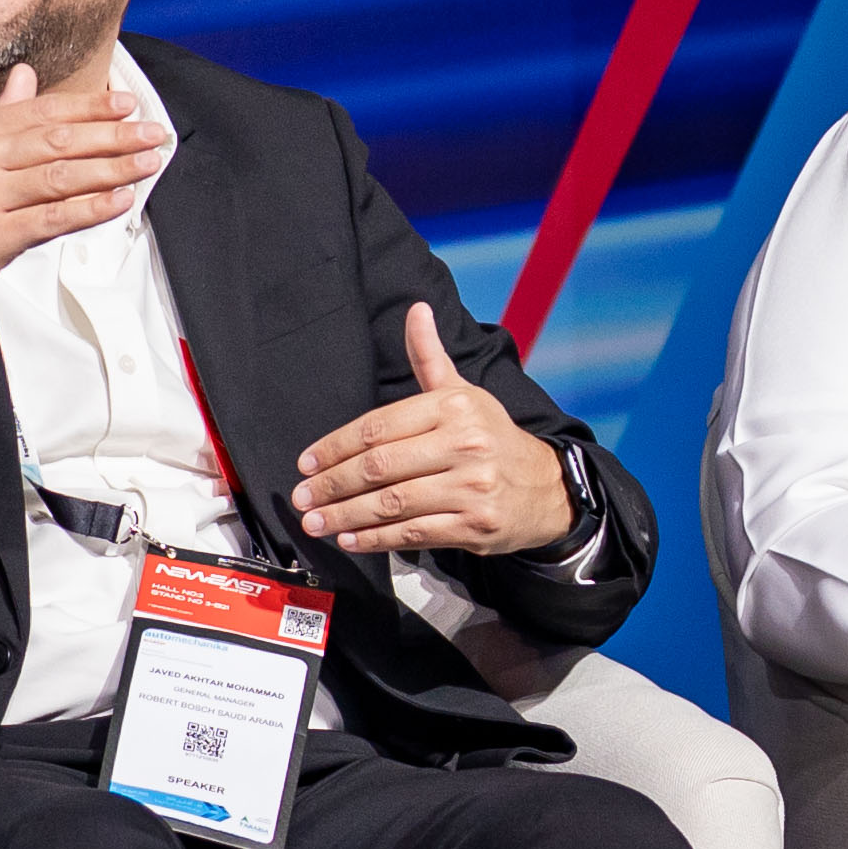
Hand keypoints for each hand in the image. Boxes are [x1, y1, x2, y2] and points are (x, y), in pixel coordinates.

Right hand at [0, 73, 167, 354]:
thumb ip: (1, 116)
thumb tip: (25, 74)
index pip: (43, 111)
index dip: (90, 106)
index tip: (128, 104)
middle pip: (58, 140)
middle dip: (113, 135)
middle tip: (153, 133)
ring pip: (61, 176)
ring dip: (112, 168)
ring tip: (147, 163)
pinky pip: (52, 218)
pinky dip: (90, 208)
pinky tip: (119, 201)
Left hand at [294, 303, 583, 555]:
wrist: (546, 488)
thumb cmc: (491, 437)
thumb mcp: (463, 393)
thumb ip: (430, 356)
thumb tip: (416, 309)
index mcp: (453, 406)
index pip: (379, 426)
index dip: (336, 445)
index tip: (307, 462)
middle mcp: (464, 443)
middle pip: (380, 466)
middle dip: (333, 484)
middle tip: (301, 498)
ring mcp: (471, 487)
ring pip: (392, 503)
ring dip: (345, 516)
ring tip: (315, 523)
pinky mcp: (475, 525)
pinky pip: (413, 533)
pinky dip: (376, 539)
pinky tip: (350, 539)